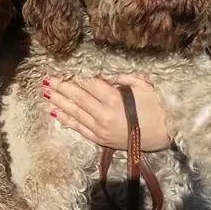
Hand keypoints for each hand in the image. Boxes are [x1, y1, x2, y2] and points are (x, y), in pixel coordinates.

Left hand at [42, 74, 171, 151]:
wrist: (165, 135)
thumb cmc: (157, 108)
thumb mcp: (144, 86)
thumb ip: (125, 77)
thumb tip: (107, 74)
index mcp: (114, 99)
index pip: (89, 84)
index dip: (76, 77)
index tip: (64, 70)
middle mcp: (103, 115)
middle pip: (77, 98)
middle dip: (61, 87)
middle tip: (46, 79)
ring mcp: (100, 129)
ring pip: (74, 113)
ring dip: (58, 102)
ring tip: (45, 93)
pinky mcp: (100, 139)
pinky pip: (79, 128)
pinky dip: (66, 120)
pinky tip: (55, 113)